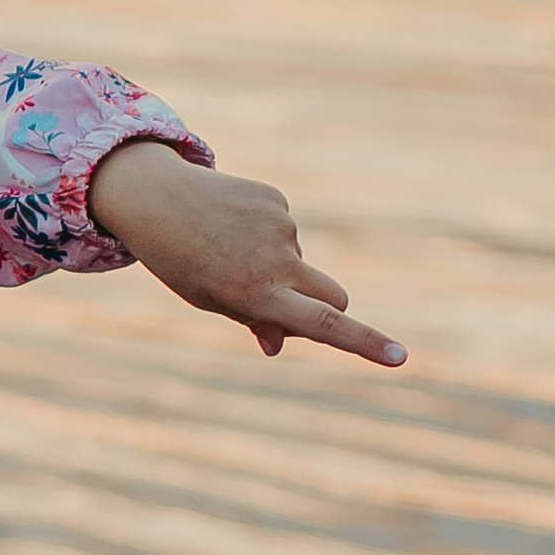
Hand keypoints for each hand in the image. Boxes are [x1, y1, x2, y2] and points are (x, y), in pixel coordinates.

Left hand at [86, 141, 405, 367]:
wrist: (154, 197)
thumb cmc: (180, 260)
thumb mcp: (210, 300)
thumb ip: (252, 319)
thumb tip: (277, 345)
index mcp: (256, 294)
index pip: (323, 323)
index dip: (364, 343)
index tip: (400, 357)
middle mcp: (275, 260)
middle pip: (333, 296)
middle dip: (324, 308)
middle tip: (279, 305)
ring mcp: (279, 226)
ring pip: (299, 262)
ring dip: (277, 265)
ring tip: (225, 250)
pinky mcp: (275, 199)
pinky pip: (283, 230)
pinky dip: (264, 235)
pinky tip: (228, 225)